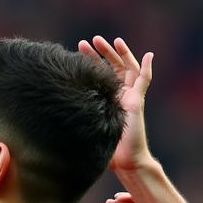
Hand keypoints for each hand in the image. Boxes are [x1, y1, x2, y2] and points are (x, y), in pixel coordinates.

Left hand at [79, 35, 153, 172]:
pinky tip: (150, 55)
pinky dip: (148, 68)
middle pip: (112, 67)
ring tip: (109, 40)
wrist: (123, 161)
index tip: (75, 53)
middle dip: (101, 53)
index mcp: (107, 99)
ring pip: (127, 69)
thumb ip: (76, 120)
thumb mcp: (84, 129)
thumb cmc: (102, 150)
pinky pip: (145, 82)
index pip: (99, 75)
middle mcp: (119, 95)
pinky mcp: (138, 102)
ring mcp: (130, 97)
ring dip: (119, 54)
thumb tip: (51, 117)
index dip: (90, 63)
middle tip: (88, 41)